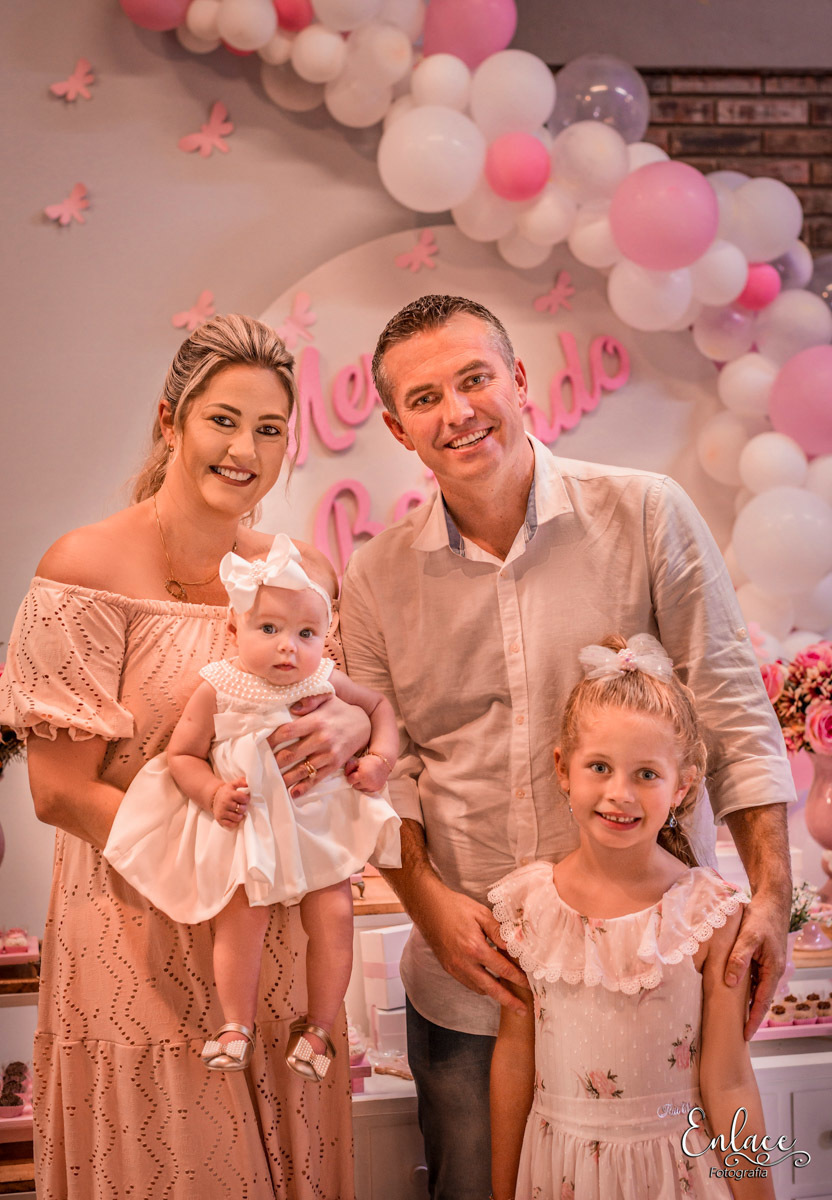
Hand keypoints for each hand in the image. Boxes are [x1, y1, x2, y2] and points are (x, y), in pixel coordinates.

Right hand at [211, 779, 248, 828]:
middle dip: (244, 807)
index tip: (245, 799)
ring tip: (238, 811)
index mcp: (229, 794)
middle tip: (241, 805)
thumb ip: (241, 781)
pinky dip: (235, 822)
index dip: (247, 799)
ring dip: (240, 815)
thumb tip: (248, 783)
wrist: (213, 798)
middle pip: (241, 809)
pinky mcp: (220, 819)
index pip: (243, 798)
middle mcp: (225, 803)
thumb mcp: (232, 784)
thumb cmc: (226, 792)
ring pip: (237, 818)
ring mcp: (222, 812)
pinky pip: (231, 825)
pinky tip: (234, 817)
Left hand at [269, 693, 370, 798]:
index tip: (259, 744)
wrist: (364, 725)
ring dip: (285, 777)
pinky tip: (293, 793)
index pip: (287, 732)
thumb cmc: (340, 710)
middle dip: (273, 761)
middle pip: (290, 754)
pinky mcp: (334, 765)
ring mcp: (328, 754)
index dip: (271, 739)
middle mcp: (321, 738)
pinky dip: (304, 786)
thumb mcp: (327, 698)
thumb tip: (293, 708)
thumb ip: (310, 699)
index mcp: (316, 721)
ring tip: (271, 781)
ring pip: (301, 769)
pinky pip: (317, 778)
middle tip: (260, 766)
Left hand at [347, 754, 390, 793]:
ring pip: (361, 789)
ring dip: (361, 784)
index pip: (350, 780)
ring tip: (365, 777)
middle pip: (355, 786)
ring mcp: (372, 786)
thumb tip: (345, 774)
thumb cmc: (369, 761)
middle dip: (356, 781)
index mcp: (361, 775)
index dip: (351, 776)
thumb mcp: (358, 761)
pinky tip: (370, 780)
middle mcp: (367, 782)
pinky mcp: (377, 788)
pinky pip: (368, 790)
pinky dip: (367, 786)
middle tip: (360, 774)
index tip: (354, 772)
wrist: (383, 762)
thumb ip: (349, 767)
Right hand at [415, 880, 528, 1014]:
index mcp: (475, 948)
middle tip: (522, 1010)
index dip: (518, 978)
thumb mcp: (481, 914)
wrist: (428, 907)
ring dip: (494, 994)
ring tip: (508, 996)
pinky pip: (468, 983)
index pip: (503, 969)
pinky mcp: (448, 968)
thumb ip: (499, 932)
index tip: (529, 984)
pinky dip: (481, 986)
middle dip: (509, 1001)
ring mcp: (454, 968)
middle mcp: (464, 963)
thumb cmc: (454, 907)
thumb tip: (516, 944)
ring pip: (479, 989)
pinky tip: (489, 983)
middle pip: (492, 989)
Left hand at [724, 889, 788, 1038]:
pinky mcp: (761, 958)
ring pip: (755, 989)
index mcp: (773, 970)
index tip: (745, 1036)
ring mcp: (767, 965)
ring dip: (745, 1002)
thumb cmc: (761, 918)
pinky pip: (752, 977)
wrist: (771, 902)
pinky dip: (743, 986)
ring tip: (731, 1017)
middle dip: (749, 1016)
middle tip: (735, 1033)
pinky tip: (731, 991)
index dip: (754, 1020)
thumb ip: (739, 958)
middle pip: (759, 999)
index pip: (762, 1002)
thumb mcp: (748, 937)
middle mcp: (772, 971)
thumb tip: (731, 982)